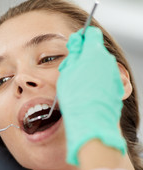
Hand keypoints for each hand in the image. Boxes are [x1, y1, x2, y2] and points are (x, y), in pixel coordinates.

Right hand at [57, 26, 125, 165]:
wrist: (90, 120)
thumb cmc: (76, 97)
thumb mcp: (67, 72)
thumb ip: (74, 55)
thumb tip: (78, 43)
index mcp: (95, 54)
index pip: (91, 34)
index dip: (80, 38)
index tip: (73, 46)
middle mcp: (108, 61)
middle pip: (95, 51)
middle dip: (83, 56)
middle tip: (70, 69)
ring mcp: (114, 74)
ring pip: (100, 65)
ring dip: (89, 69)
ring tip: (77, 84)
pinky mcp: (116, 87)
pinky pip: (105, 78)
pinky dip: (96, 81)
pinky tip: (86, 92)